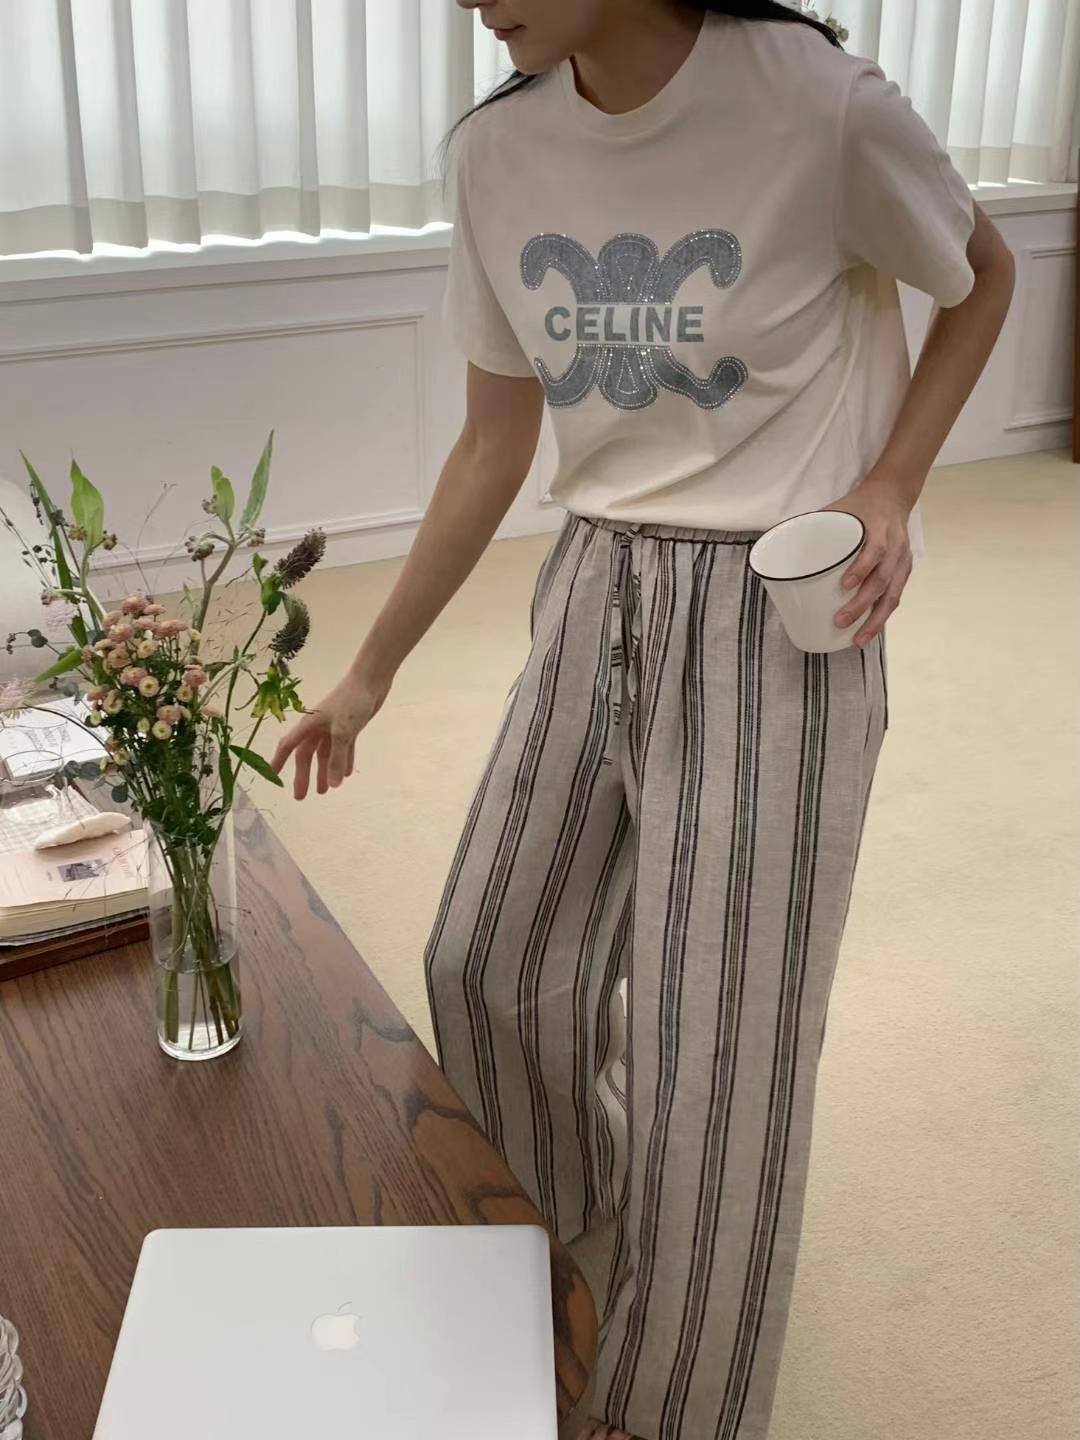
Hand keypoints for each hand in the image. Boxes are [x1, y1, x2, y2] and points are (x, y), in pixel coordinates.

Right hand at [271, 669, 388, 799]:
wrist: (371, 680)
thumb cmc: (351, 702)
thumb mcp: (343, 732)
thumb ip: (337, 759)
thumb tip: (333, 784)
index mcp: (309, 725)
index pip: (289, 746)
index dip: (279, 761)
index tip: (272, 776)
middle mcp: (318, 727)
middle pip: (307, 755)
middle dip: (304, 776)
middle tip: (302, 796)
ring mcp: (334, 727)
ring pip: (326, 754)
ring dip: (325, 771)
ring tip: (325, 791)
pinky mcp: (350, 727)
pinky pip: (343, 749)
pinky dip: (343, 761)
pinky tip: (346, 775)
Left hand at [823, 475, 914, 647]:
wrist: (893, 495)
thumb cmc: (860, 505)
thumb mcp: (838, 508)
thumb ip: (814, 525)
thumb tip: (778, 544)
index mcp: (880, 529)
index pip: (875, 550)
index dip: (862, 569)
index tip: (845, 585)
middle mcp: (895, 547)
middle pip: (882, 580)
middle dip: (861, 605)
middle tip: (840, 621)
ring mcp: (902, 561)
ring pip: (892, 596)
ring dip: (874, 620)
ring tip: (857, 640)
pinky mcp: (903, 571)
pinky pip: (894, 597)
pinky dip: (881, 617)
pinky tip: (867, 632)